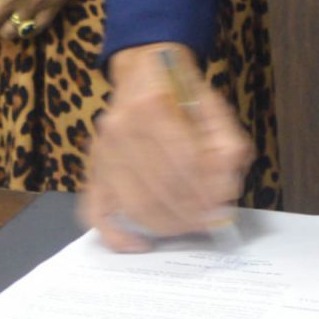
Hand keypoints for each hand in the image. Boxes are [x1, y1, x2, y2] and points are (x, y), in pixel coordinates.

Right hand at [81, 45, 252, 250]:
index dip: (206, 191)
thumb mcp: (213, 106)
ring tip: (188, 228)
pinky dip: (115, 235)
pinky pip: (97, 211)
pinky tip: (140, 245)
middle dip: (190, 213)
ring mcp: (103, 150)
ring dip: (167, 225)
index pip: (184, 160)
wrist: (142, 73)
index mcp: (154, 103)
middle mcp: (121, 126)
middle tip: (209, 223)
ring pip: (135, 204)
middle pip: (160, 187)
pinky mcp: (93, 169)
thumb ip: (226, 142)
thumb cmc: (180, 93)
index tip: (222, 209)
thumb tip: (225, 188)